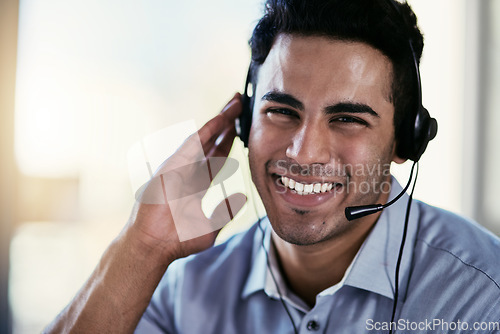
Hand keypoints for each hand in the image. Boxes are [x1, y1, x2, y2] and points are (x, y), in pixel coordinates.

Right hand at [126, 93, 246, 262]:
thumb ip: (226, 210)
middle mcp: (189, 170)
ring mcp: (179, 166)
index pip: (218, 155)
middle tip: (241, 102)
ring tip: (236, 101)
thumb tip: (243, 196)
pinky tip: (221, 118)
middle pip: (212, 140)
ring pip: (204, 136)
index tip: (243, 125)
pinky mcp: (172, 166)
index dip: (230, 139)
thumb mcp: (211, 225)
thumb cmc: (178, 239)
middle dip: (227, 122)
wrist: (155, 246)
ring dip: (221, 119)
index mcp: (197, 182)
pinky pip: (193, 144)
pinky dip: (208, 130)